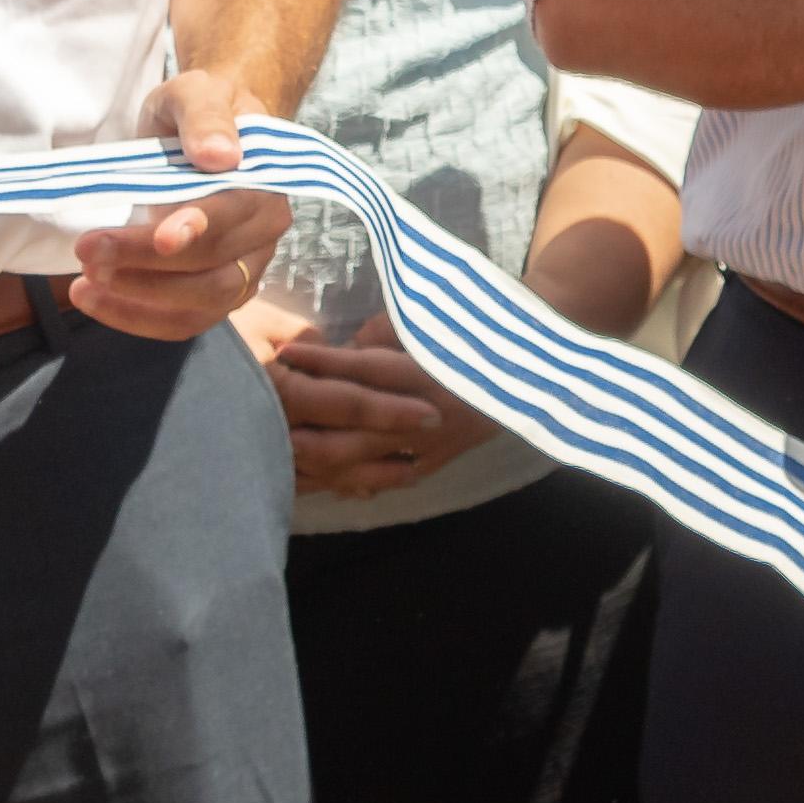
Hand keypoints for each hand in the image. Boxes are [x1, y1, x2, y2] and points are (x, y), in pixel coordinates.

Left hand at [73, 70, 294, 340]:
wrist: (205, 131)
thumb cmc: (199, 109)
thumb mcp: (195, 90)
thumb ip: (205, 115)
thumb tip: (221, 155)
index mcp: (265, 180)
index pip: (235, 214)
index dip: (198, 228)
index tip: (160, 235)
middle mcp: (264, 232)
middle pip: (214, 268)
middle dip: (147, 266)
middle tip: (88, 252)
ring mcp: (246, 268)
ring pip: (201, 305)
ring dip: (139, 301)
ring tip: (84, 285)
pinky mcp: (218, 293)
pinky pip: (185, 321)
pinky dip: (138, 318)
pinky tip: (95, 300)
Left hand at [272, 313, 489, 497]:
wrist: (535, 364)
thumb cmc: (482, 331)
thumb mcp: (435, 319)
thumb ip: (385, 335)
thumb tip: (347, 351)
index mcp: (428, 372)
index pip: (364, 368)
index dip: (322, 362)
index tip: (285, 355)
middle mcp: (427, 413)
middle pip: (354, 428)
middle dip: (308, 426)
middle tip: (268, 418)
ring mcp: (433, 444)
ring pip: (366, 462)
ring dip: (322, 462)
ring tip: (283, 455)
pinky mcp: (439, 461)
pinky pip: (391, 478)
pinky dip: (358, 481)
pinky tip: (327, 482)